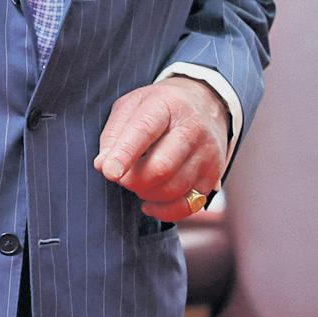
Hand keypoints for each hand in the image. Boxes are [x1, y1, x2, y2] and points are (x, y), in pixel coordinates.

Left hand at [95, 76, 228, 222]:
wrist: (205, 104)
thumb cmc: (158, 109)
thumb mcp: (130, 107)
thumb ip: (113, 135)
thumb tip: (103, 166)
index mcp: (166, 105)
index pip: (144, 130)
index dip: (125, 154)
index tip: (109, 172)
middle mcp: (192, 128)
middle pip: (161, 167)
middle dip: (133, 180)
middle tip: (122, 177)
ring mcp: (207, 152)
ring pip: (173, 188)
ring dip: (146, 193)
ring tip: (137, 182)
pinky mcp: (214, 174)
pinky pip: (188, 205)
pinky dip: (164, 211)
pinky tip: (149, 203)